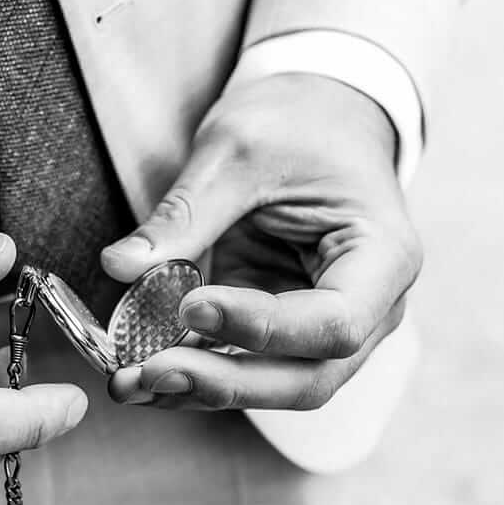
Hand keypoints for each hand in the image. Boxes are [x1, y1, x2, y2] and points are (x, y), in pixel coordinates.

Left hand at [98, 72, 420, 410]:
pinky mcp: (286, 333)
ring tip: (132, 381)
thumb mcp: (239, 150)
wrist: (319, 114)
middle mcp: (371, 308)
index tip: (192, 305)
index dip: (261, 327)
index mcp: (382, 256)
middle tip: (152, 372)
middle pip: (310, 379)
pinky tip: (142, 372)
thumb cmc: (298, 124)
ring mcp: (329, 329)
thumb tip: (120, 265)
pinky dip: (196, 372)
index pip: (334, 322)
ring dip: (204, 390)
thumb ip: (185, 213)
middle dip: (228, 383)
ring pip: (277, 386)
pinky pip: (247, 368)